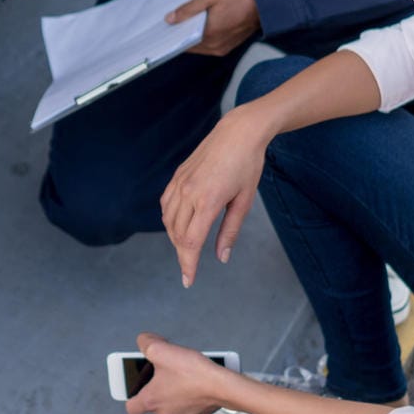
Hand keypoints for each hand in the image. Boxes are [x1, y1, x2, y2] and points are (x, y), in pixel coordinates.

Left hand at [124, 333, 240, 413]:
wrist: (223, 385)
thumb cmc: (193, 372)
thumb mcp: (161, 349)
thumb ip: (145, 343)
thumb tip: (143, 341)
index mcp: (151, 401)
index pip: (132, 408)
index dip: (133, 396)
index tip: (138, 386)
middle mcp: (165, 413)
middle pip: (155, 404)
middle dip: (160, 389)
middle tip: (167, 372)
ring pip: (174, 407)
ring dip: (177, 394)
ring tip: (184, 376)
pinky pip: (191, 409)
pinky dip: (193, 399)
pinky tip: (197, 386)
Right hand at [159, 106, 273, 286]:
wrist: (238, 132)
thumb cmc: (247, 165)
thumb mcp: (244, 201)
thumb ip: (230, 231)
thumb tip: (222, 257)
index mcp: (208, 201)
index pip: (190, 242)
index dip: (188, 264)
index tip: (188, 280)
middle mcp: (189, 192)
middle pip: (177, 235)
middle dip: (182, 254)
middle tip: (191, 268)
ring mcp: (180, 183)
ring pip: (168, 220)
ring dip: (175, 238)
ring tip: (187, 248)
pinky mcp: (177, 176)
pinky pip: (166, 204)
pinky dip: (169, 219)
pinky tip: (179, 225)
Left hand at [166, 0, 258, 56]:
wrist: (264, 4)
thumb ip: (188, 8)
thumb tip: (170, 18)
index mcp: (208, 35)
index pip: (181, 42)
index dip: (171, 36)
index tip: (162, 30)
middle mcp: (214, 46)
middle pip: (189, 45)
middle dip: (180, 35)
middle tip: (172, 23)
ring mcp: (221, 48)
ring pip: (199, 46)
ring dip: (191, 36)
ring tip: (185, 22)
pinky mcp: (227, 47)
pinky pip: (209, 45)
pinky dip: (202, 37)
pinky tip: (200, 25)